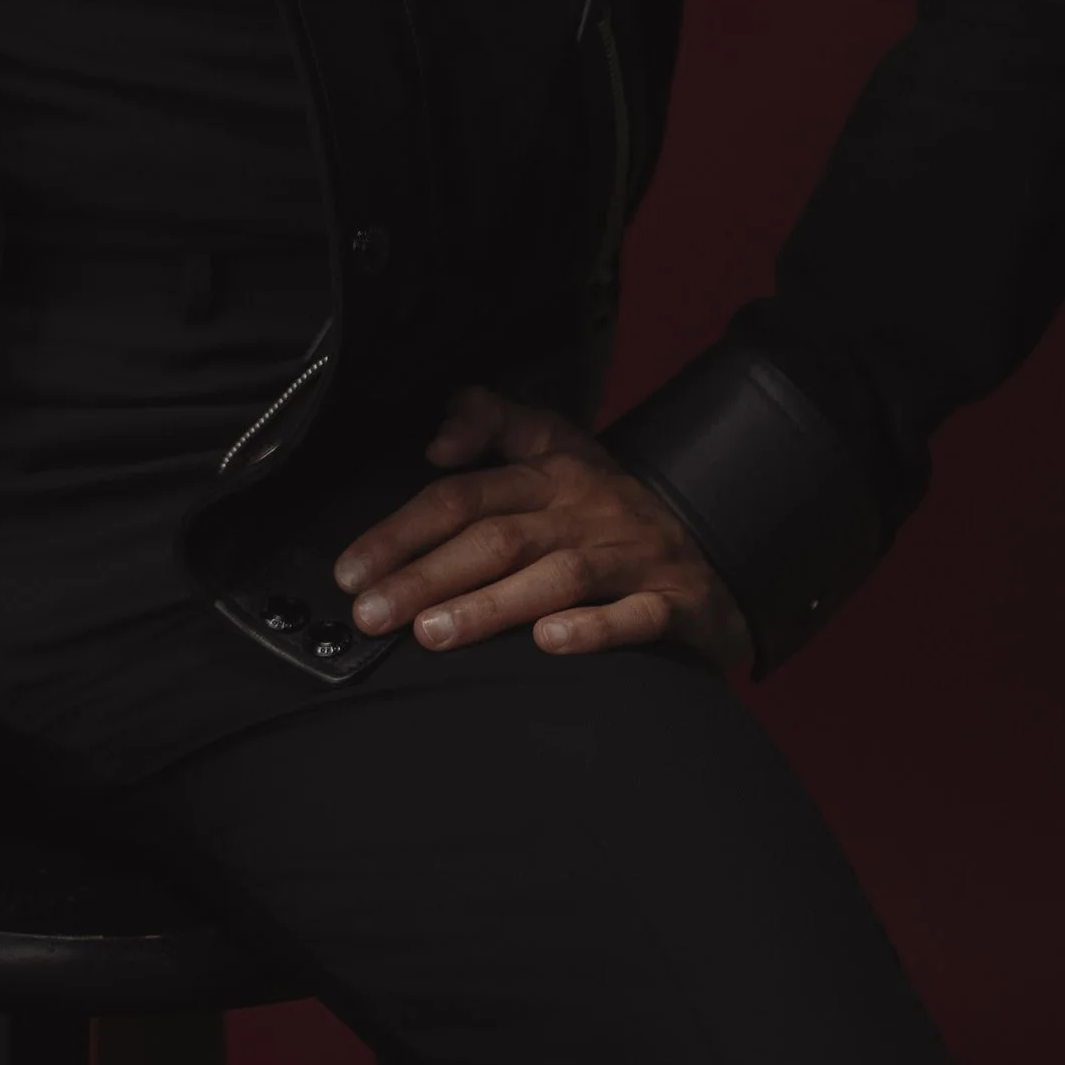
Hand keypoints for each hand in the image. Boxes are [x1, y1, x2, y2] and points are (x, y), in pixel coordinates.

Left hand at [332, 382, 751, 667]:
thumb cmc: (608, 506)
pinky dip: (592, 629)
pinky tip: (549, 644)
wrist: (712, 551)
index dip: (402, 530)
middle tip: (372, 613)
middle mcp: (584, 511)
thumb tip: (436, 439)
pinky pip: (635, 617)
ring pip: (555, 577)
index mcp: (549, 473)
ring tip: (432, 634)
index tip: (352, 569)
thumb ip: (489, 420)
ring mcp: (629, 557)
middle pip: (497, 538)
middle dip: (427, 575)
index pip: (463, 496)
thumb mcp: (554, 443)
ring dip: (491, 606)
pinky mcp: (672, 602)